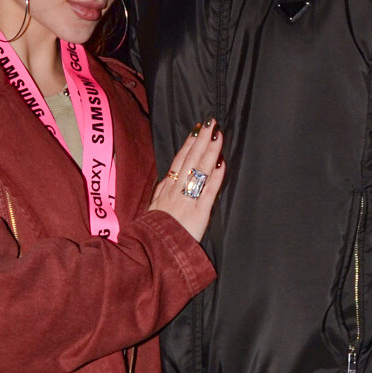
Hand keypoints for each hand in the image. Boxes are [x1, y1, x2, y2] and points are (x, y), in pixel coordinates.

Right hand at [149, 120, 224, 243]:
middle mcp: (176, 190)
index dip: (188, 144)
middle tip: (211, 122)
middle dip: (201, 140)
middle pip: (190, 160)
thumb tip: (169, 178)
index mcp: (166, 189)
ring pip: (199, 171)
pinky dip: (216, 177)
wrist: (149, 250)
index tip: (197, 130)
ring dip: (210, 151)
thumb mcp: (153, 208)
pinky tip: (222, 163)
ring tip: (218, 135)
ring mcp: (187, 200)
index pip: (179, 161)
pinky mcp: (198, 213)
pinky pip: (208, 192)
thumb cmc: (152, 232)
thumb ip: (161, 193)